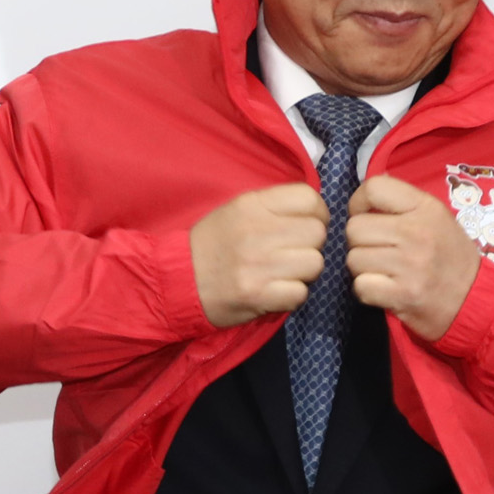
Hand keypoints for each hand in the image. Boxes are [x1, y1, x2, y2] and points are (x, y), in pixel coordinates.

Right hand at [190, 183, 329, 328]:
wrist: (176, 280)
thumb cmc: (212, 244)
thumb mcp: (237, 210)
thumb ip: (275, 206)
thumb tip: (316, 209)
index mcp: (252, 204)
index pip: (309, 198)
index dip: (316, 213)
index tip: (306, 224)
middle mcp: (257, 231)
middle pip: (317, 232)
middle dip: (311, 244)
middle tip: (293, 253)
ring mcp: (258, 265)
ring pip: (314, 263)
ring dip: (305, 272)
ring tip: (285, 273)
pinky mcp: (257, 295)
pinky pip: (301, 293)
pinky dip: (293, 295)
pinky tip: (276, 291)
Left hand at [345, 174, 482, 339]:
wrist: (475, 298)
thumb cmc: (451, 256)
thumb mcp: (436, 218)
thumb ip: (403, 203)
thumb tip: (368, 191)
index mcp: (425, 208)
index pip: (374, 188)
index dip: (360, 202)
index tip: (367, 216)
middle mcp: (416, 233)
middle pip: (355, 227)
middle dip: (360, 241)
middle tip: (378, 250)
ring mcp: (409, 265)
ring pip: (353, 259)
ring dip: (363, 267)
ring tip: (385, 271)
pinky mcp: (403, 294)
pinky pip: (360, 286)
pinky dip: (367, 290)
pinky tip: (385, 289)